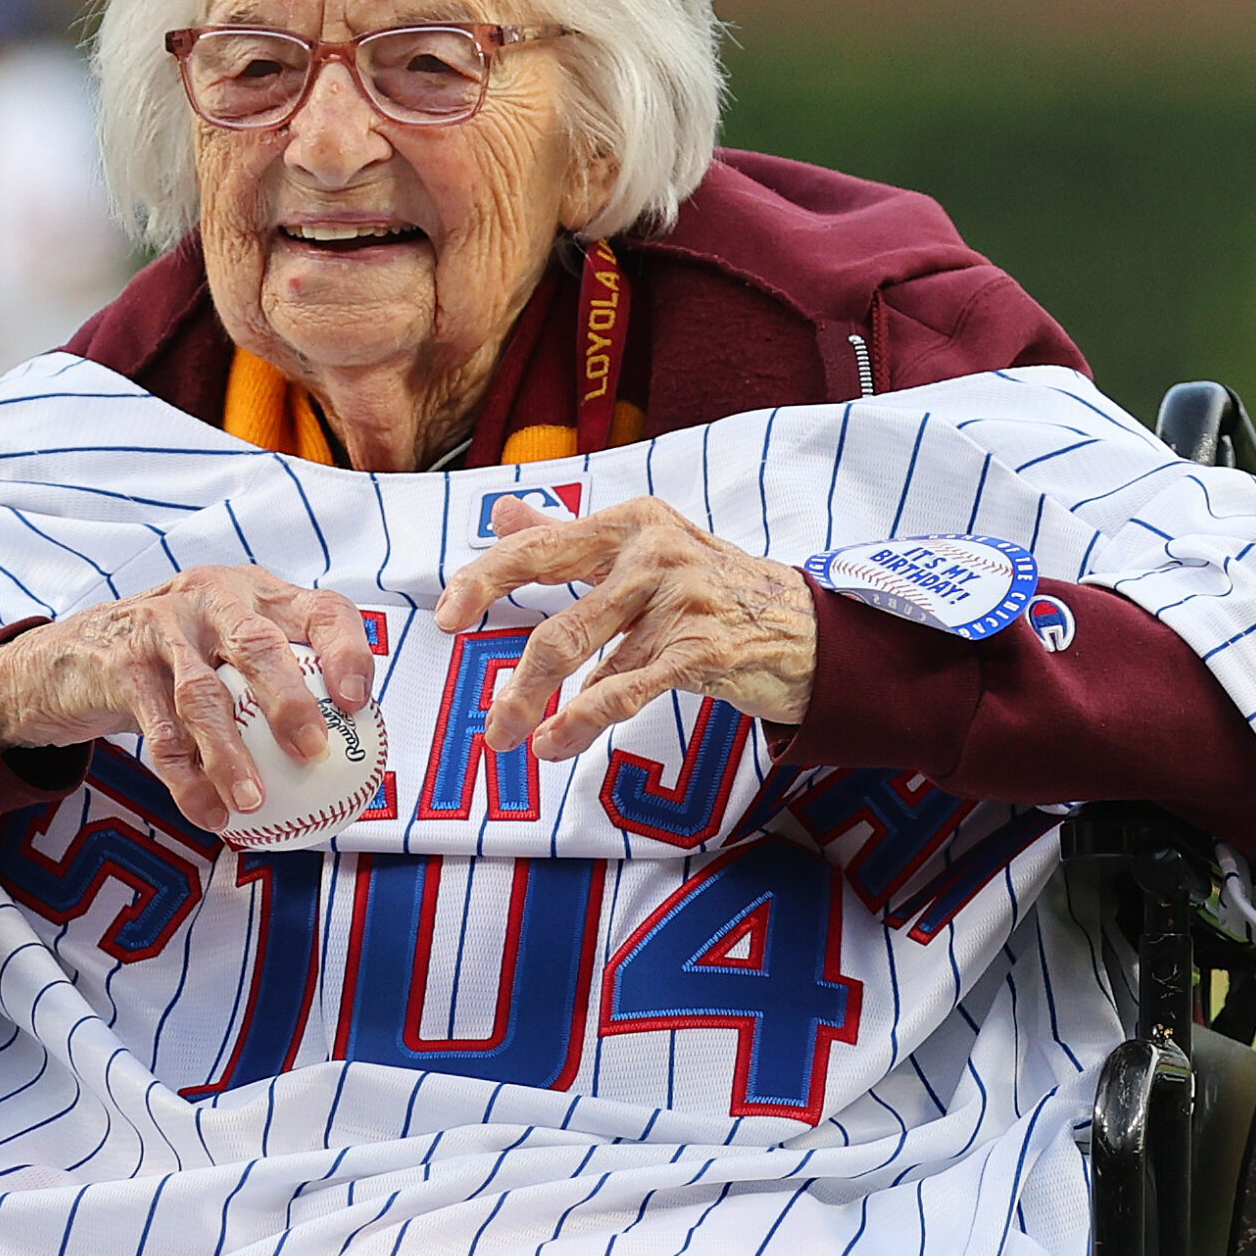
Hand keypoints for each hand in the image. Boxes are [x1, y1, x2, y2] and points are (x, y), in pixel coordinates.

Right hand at [0, 566, 376, 832]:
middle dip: (290, 701)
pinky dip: (186, 779)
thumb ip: (278, 686)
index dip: (347, 652)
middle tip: (313, 752)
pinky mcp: (122, 664)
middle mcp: (213, 598)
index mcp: (256, 594)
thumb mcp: (226, 653)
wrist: (73, 655)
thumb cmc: (176, 661)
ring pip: (203, 695)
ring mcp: (163, 627)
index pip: (319, 609)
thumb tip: (350, 761)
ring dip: (230, 755)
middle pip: (260, 646)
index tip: (358, 702)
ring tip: (252, 803)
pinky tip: (208, 815)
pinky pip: (160, 732)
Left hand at [433, 495, 816, 759]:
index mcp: (630, 523)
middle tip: (490, 720)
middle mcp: (653, 554)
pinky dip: (583, 721)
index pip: (540, 548)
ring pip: (588, 661)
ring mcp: (682, 601)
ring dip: (542, 708)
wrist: (807, 627)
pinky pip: (626, 689)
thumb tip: (503, 513)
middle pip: (559, 619)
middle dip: (517, 679)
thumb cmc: (714, 587)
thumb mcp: (643, 547)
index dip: (484, 581)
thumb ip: (569, 534)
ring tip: (513, 739)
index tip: (448, 617)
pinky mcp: (704, 649)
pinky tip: (558, 742)